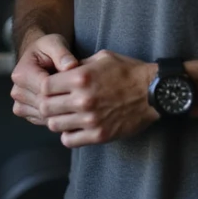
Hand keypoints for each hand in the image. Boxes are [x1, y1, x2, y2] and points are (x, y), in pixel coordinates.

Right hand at [10, 33, 79, 124]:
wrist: (37, 58)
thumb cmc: (47, 49)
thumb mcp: (55, 43)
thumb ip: (62, 53)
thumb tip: (71, 66)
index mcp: (22, 74)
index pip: (46, 90)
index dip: (65, 89)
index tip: (81, 84)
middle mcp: (17, 91)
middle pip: (45, 105)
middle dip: (65, 102)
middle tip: (83, 95)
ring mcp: (20, 104)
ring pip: (45, 116)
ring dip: (62, 111)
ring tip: (76, 100)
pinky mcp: (26, 113)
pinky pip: (44, 121)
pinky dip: (58, 116)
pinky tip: (69, 107)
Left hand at [39, 50, 159, 147]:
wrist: (153, 92)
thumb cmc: (128, 71)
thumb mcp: (101, 58)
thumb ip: (79, 65)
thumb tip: (61, 71)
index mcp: (81, 77)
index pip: (45, 86)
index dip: (44, 87)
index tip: (50, 88)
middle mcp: (83, 100)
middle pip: (46, 107)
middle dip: (46, 104)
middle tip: (54, 103)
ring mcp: (90, 120)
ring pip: (54, 125)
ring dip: (56, 120)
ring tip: (64, 115)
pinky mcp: (99, 135)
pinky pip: (70, 140)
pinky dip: (68, 135)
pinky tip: (75, 126)